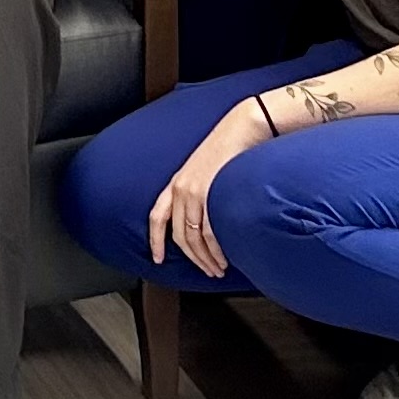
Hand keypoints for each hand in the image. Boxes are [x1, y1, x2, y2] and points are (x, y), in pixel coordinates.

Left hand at [146, 99, 274, 276]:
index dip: (154, 240)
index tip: (157, 258)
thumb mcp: (206, 170)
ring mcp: (194, 191)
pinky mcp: (209, 193)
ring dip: (205, 259)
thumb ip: (201, 191)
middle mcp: (181, 188)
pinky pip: (208, 232)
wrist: (243, 127)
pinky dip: (215, 250)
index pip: (157, 217)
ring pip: (193, 238)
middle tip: (207, 271)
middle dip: (193, 258)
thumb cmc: (230, 147)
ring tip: (217, 269)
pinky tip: (223, 258)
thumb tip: (208, 218)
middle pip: (179, 235)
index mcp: (176, 183)